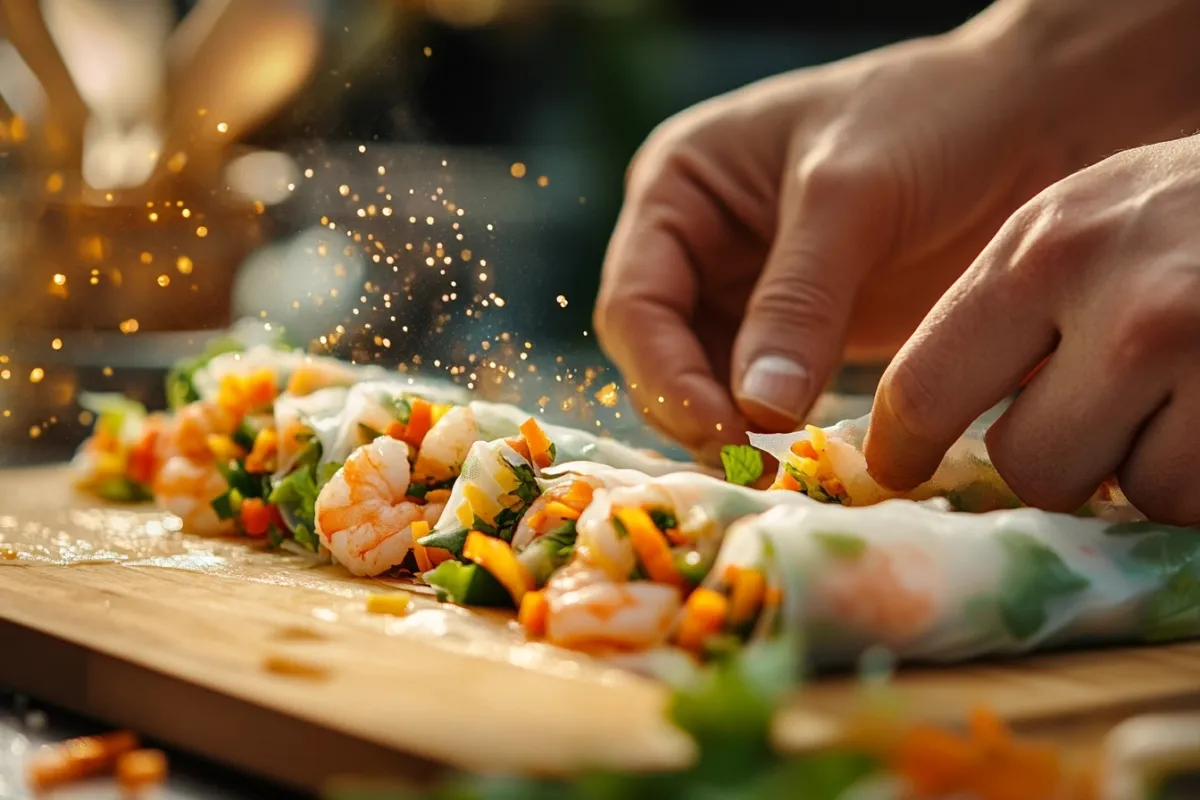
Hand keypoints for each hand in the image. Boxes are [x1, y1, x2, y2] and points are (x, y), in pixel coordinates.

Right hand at [594, 20, 1066, 461]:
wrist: (1034, 117)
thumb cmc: (931, 118)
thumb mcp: (852, 196)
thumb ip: (798, 301)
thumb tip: (756, 412)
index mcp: (679, 188)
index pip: (635, 301)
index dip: (665, 375)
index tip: (723, 430)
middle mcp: (697, 244)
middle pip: (658, 353)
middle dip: (695, 412)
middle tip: (751, 469)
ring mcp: (747, 291)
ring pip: (705, 384)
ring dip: (732, 432)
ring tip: (779, 474)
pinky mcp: (799, 331)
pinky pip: (765, 394)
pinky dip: (777, 431)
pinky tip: (806, 459)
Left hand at [866, 135, 1199, 524]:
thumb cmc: (1187, 212)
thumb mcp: (1078, 226)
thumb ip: (1006, 315)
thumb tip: (916, 428)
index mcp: (1046, 251)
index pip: (926, 387)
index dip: (906, 449)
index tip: (902, 470)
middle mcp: (1126, 301)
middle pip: (1030, 465)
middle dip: (1058, 457)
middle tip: (1097, 415)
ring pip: (1131, 494)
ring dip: (1147, 466)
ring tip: (1178, 394)